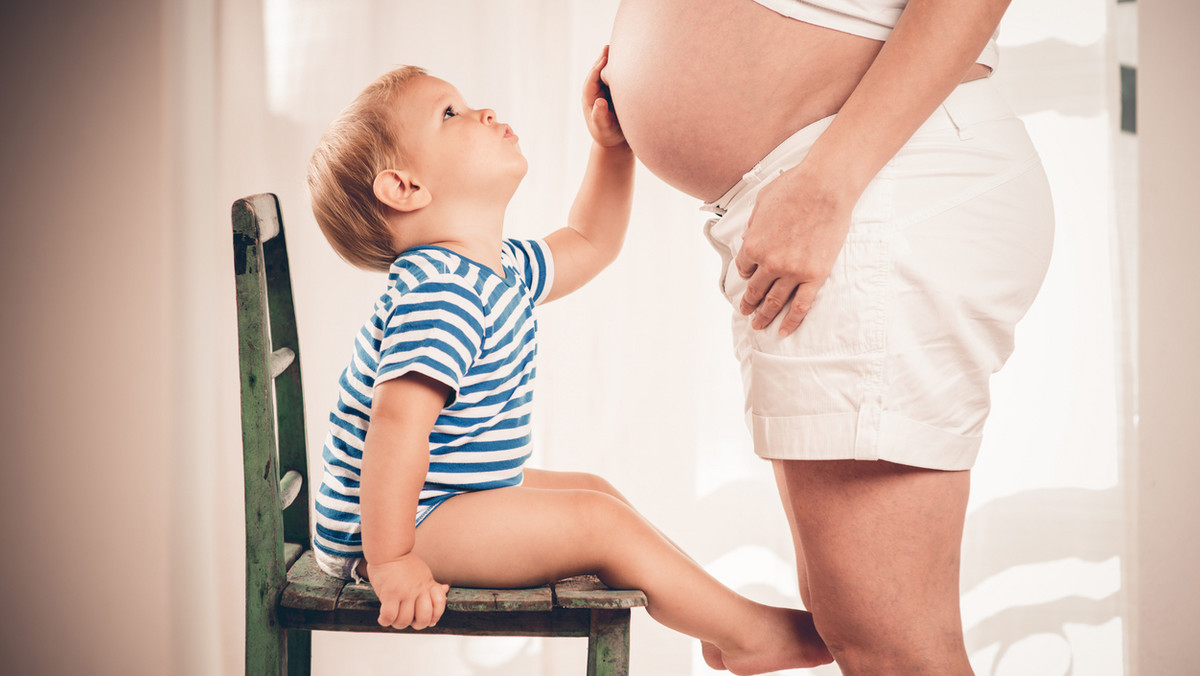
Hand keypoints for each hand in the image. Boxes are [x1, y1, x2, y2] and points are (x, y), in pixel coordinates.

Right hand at [366, 553, 450, 629]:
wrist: (389, 550)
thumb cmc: (403, 562)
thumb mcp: (423, 573)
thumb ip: (432, 584)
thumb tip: (445, 588)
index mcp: (428, 585)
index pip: (440, 604)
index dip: (435, 615)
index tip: (429, 619)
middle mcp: (418, 590)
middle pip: (424, 617)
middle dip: (417, 624)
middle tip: (409, 621)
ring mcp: (404, 592)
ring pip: (405, 620)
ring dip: (398, 624)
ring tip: (394, 619)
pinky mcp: (390, 594)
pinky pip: (389, 616)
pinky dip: (385, 621)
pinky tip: (383, 618)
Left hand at [582, 45, 625, 147]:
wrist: (616, 139)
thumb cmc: (608, 135)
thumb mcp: (603, 128)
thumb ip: (600, 117)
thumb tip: (599, 102)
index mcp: (589, 98)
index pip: (591, 80)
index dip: (597, 68)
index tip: (604, 58)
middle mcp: (596, 90)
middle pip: (598, 71)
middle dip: (604, 58)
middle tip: (610, 45)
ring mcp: (606, 88)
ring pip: (608, 72)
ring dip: (613, 59)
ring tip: (620, 44)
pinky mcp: (615, 90)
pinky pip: (617, 76)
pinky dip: (622, 67)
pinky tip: (631, 57)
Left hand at [734, 164, 854, 335]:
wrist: (825, 186)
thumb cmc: (794, 187)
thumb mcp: (762, 202)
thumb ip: (753, 224)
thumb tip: (749, 236)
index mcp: (752, 245)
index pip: (744, 268)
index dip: (746, 273)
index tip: (750, 277)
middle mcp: (769, 263)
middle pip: (755, 290)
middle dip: (749, 304)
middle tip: (745, 313)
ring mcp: (792, 272)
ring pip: (775, 302)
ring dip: (764, 316)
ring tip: (759, 325)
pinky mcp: (814, 276)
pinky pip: (801, 307)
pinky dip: (791, 322)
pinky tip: (784, 332)